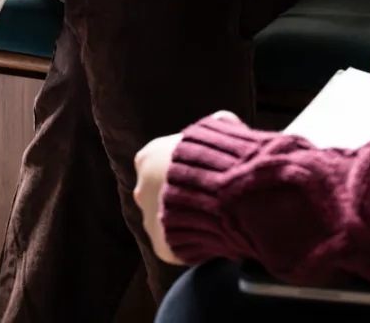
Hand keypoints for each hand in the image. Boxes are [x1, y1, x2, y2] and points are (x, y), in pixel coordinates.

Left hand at [134, 111, 241, 265]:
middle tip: (207, 191)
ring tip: (213, 212)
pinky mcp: (162, 248)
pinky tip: (211, 230)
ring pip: (166, 219)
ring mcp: (150, 222)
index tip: (198, 166)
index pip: (156, 160)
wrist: (227, 198)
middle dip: (178, 192)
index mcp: (149, 158)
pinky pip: (177, 243)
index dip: (179, 164)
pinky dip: (191, 238)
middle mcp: (141, 190)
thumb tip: (221, 122)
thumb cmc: (222, 155)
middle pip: (157, 192)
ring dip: (184, 216)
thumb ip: (213, 126)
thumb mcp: (221, 125)